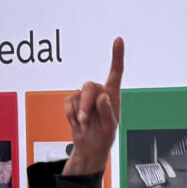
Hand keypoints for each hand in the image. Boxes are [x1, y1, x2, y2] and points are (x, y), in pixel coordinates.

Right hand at [62, 38, 123, 174]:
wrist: (88, 147)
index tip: (118, 40)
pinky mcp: (74, 101)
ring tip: (84, 124)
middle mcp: (100, 92)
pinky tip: (78, 123)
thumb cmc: (103, 137)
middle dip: (86, 104)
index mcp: (113, 96)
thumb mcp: (110, 129)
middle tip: (85, 120)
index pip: (116, 73)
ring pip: (78, 94)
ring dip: (79, 112)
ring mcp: (85, 97)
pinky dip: (70, 115)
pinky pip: (68, 102)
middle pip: (89, 86)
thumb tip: (103, 97)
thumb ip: (108, 113)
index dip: (116, 56)